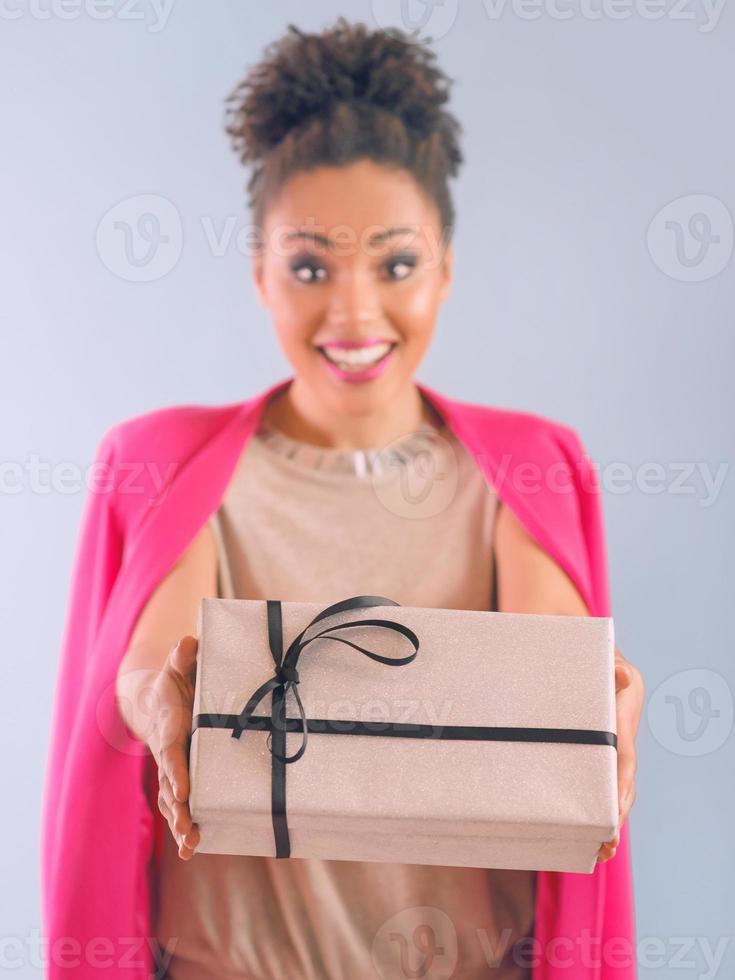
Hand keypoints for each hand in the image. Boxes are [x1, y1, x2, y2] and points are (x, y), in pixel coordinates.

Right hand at [149, 635, 200, 859]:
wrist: (157, 697)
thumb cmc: (176, 680)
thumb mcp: (180, 665)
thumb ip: (184, 656)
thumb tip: (190, 641)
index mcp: (171, 726)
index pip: (172, 752)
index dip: (177, 771)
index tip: (186, 790)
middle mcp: (169, 752)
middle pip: (171, 785)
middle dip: (179, 810)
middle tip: (189, 830)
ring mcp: (174, 768)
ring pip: (174, 800)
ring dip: (182, 823)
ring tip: (192, 845)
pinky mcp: (182, 777)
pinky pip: (181, 804)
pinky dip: (185, 825)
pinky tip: (194, 847)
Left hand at [596, 649, 643, 863]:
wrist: (591, 664)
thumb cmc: (596, 660)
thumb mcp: (605, 658)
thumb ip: (613, 666)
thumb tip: (621, 672)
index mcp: (621, 726)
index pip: (623, 761)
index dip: (620, 786)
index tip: (615, 810)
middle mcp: (618, 746)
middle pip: (621, 786)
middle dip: (616, 815)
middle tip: (606, 844)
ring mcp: (606, 754)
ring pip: (610, 792)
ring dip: (607, 820)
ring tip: (600, 851)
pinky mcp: (590, 757)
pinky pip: (593, 786)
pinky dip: (592, 810)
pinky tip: (584, 834)